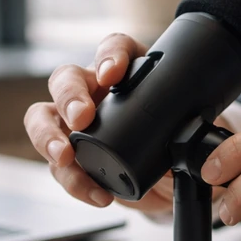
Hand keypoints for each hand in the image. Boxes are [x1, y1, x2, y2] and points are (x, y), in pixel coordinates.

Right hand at [24, 33, 176, 212]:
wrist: (168, 178)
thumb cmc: (174, 141)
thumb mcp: (189, 131)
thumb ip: (193, 130)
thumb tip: (197, 138)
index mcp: (126, 73)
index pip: (114, 48)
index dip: (110, 55)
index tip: (113, 72)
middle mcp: (94, 92)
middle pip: (66, 79)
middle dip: (69, 96)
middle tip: (82, 118)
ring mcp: (74, 123)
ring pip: (43, 117)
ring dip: (48, 137)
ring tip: (65, 156)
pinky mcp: (69, 156)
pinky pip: (59, 165)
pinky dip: (73, 180)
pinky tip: (95, 192)